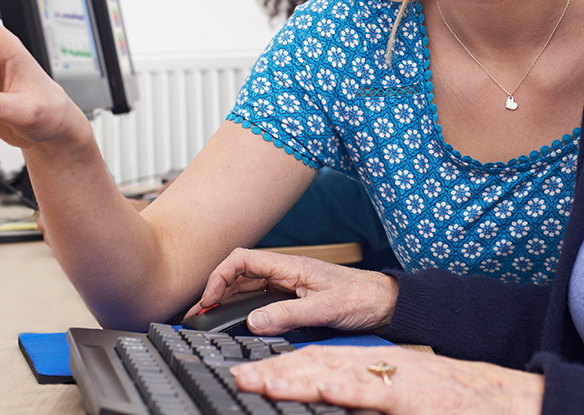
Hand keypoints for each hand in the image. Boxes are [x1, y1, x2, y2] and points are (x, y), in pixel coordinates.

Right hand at [190, 248, 397, 334]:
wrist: (385, 302)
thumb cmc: (362, 298)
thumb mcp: (324, 309)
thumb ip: (288, 315)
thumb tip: (254, 322)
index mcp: (290, 266)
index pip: (242, 260)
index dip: (219, 276)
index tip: (208, 299)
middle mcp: (286, 272)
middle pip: (239, 274)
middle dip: (215, 290)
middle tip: (198, 313)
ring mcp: (288, 284)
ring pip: (247, 286)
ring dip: (226, 298)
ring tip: (208, 316)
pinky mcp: (294, 296)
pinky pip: (260, 298)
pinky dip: (242, 306)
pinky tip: (235, 318)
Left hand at [230, 345, 543, 414]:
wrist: (501, 400)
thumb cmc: (449, 405)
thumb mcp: (396, 403)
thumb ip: (361, 403)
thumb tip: (326, 403)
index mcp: (373, 370)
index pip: (317, 364)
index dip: (279, 368)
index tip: (246, 376)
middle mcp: (379, 368)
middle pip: (317, 364)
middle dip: (274, 370)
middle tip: (238, 377)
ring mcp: (395, 380)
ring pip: (338, 373)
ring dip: (297, 377)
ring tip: (261, 382)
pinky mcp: (414, 397)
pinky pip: (376, 392)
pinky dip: (348, 390)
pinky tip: (323, 389)